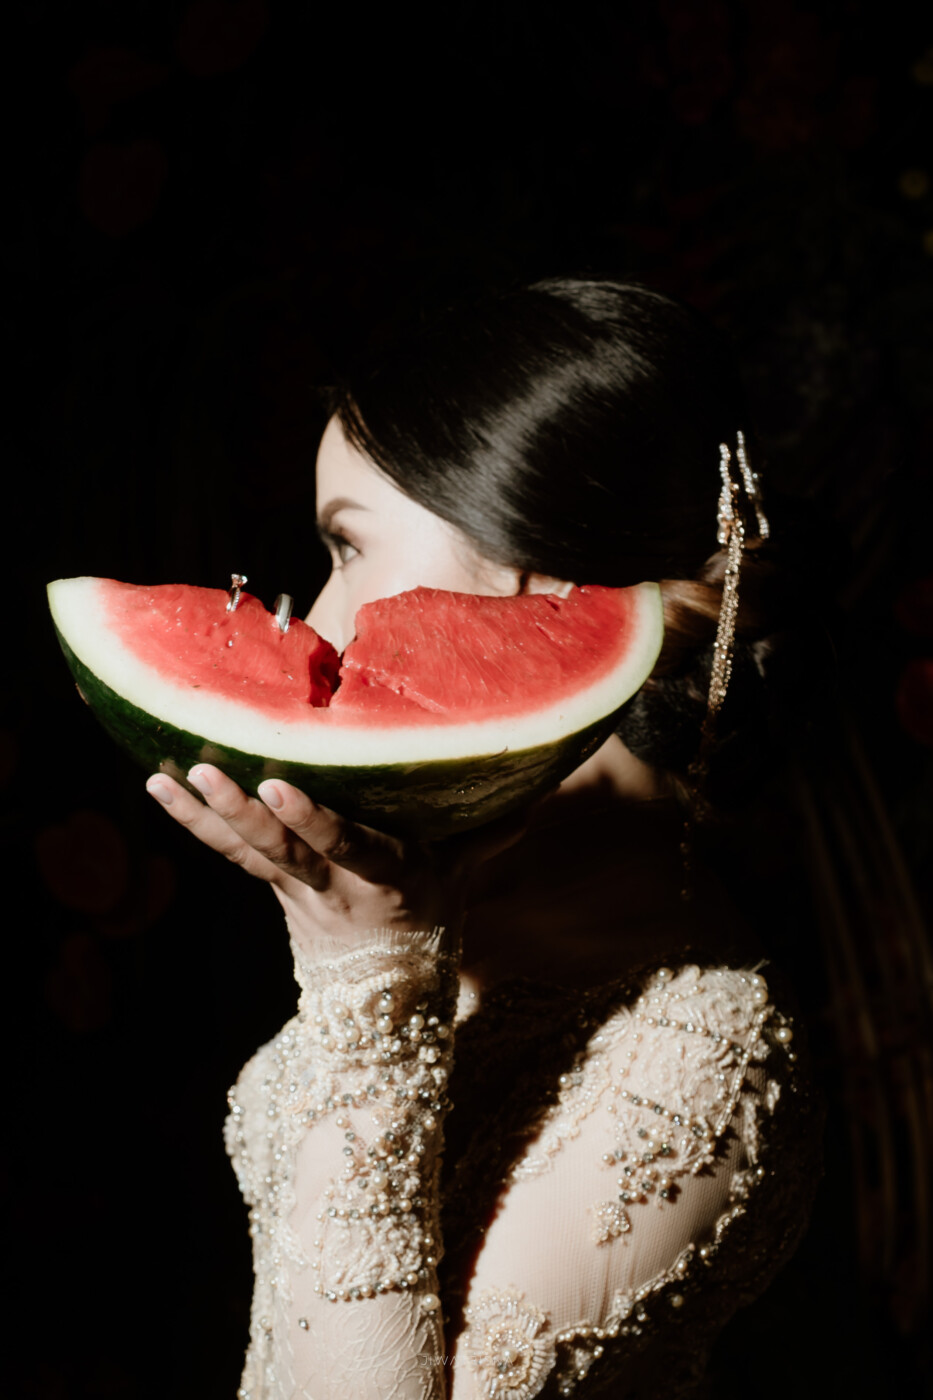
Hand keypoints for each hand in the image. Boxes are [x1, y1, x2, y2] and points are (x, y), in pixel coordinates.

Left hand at [145, 765, 532, 954]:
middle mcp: (334, 885)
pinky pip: (228, 853)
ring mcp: (296, 889)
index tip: (279, 786)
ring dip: (206, 813)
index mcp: (385, 878)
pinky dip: (191, 821)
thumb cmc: (431, 914)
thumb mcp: (463, 877)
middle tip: (208, 771)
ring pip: (249, 852)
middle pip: (284, 851)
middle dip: (245, 813)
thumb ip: (488, 835)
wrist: (387, 992)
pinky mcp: (272, 885)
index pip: (348, 848)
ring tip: (169, 774)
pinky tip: (156, 782)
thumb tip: (538, 795)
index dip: (313, 822)